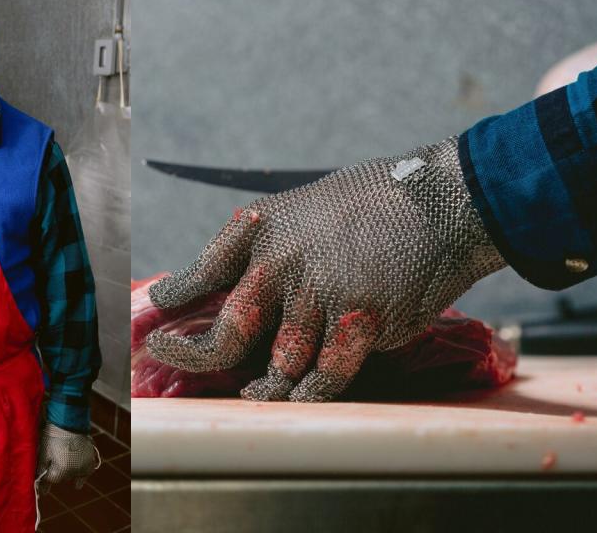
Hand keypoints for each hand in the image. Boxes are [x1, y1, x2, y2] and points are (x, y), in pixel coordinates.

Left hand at [36, 422, 99, 492]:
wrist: (68, 420)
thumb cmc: (53, 436)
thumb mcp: (44, 453)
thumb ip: (42, 471)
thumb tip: (39, 488)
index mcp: (61, 470)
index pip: (52, 480)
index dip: (46, 479)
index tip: (42, 481)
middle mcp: (74, 470)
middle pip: (63, 477)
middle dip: (58, 473)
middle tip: (54, 463)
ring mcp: (85, 464)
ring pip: (75, 474)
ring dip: (70, 472)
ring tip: (65, 463)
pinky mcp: (91, 457)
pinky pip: (87, 470)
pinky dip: (82, 473)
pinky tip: (78, 480)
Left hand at [146, 136, 505, 401]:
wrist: (438, 200)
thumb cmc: (374, 201)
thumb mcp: (305, 206)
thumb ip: (274, 246)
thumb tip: (246, 282)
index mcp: (263, 229)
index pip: (206, 268)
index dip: (177, 291)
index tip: (158, 306)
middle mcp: (280, 263)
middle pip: (229, 329)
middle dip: (193, 354)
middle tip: (169, 357)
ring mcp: (318, 295)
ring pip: (281, 362)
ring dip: (267, 384)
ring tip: (258, 391)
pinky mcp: (358, 321)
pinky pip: (326, 375)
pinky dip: (312, 392)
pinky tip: (300, 396)